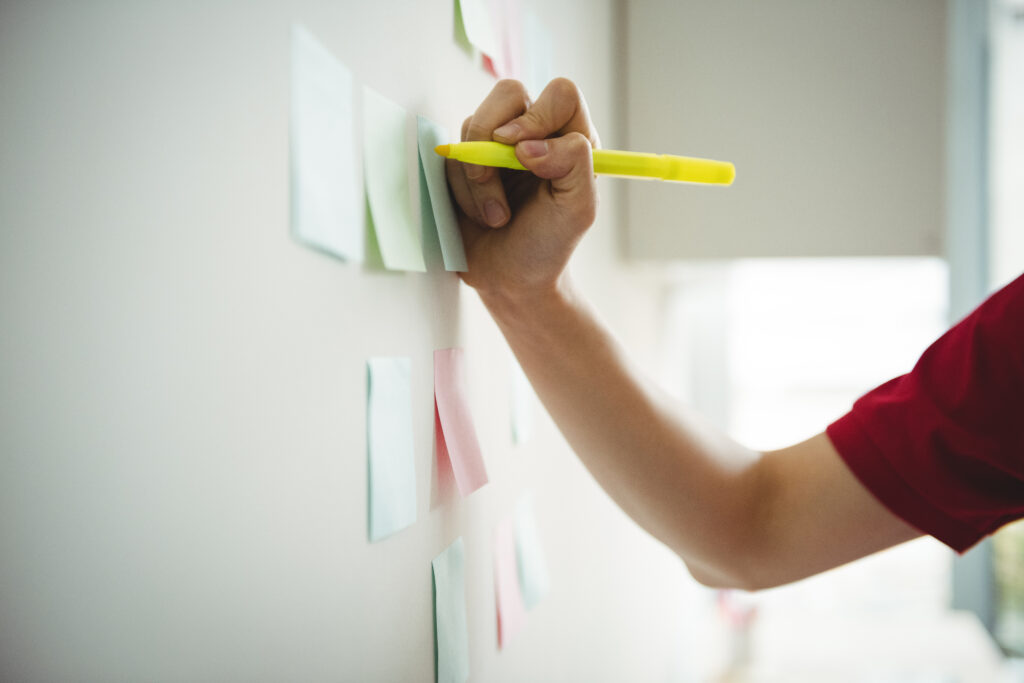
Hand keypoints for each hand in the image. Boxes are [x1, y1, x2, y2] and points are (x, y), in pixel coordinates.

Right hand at [446, 78, 600, 300]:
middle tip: (495, 177)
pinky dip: (460, 189)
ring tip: (496, 216)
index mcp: (570, 139)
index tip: (522, 155)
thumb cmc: (548, 246)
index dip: (538, 115)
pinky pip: (451, 153)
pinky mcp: (464, 162)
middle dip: (492, 138)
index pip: (560, 95)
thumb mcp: (577, 211)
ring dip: (479, 179)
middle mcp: (534, 134)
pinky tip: (479, 216)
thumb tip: (527, 143)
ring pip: (473, 126)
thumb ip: (572, 164)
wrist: (509, 280)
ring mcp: (495, 145)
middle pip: (508, 93)